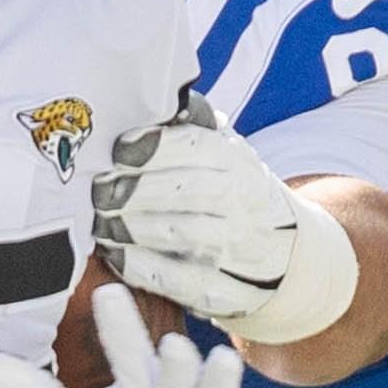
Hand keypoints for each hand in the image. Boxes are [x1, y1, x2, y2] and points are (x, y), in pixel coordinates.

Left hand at [91, 108, 300, 321]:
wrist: (289, 256)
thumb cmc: (234, 194)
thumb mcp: (226, 154)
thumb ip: (193, 127)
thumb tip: (162, 95)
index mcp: (239, 163)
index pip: (200, 148)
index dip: (156, 147)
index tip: (119, 149)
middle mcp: (244, 204)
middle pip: (190, 191)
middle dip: (138, 190)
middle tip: (98, 190)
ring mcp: (238, 250)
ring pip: (186, 235)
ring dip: (135, 228)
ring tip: (101, 222)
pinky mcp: (225, 292)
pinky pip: (181, 280)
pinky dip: (142, 267)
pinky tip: (114, 254)